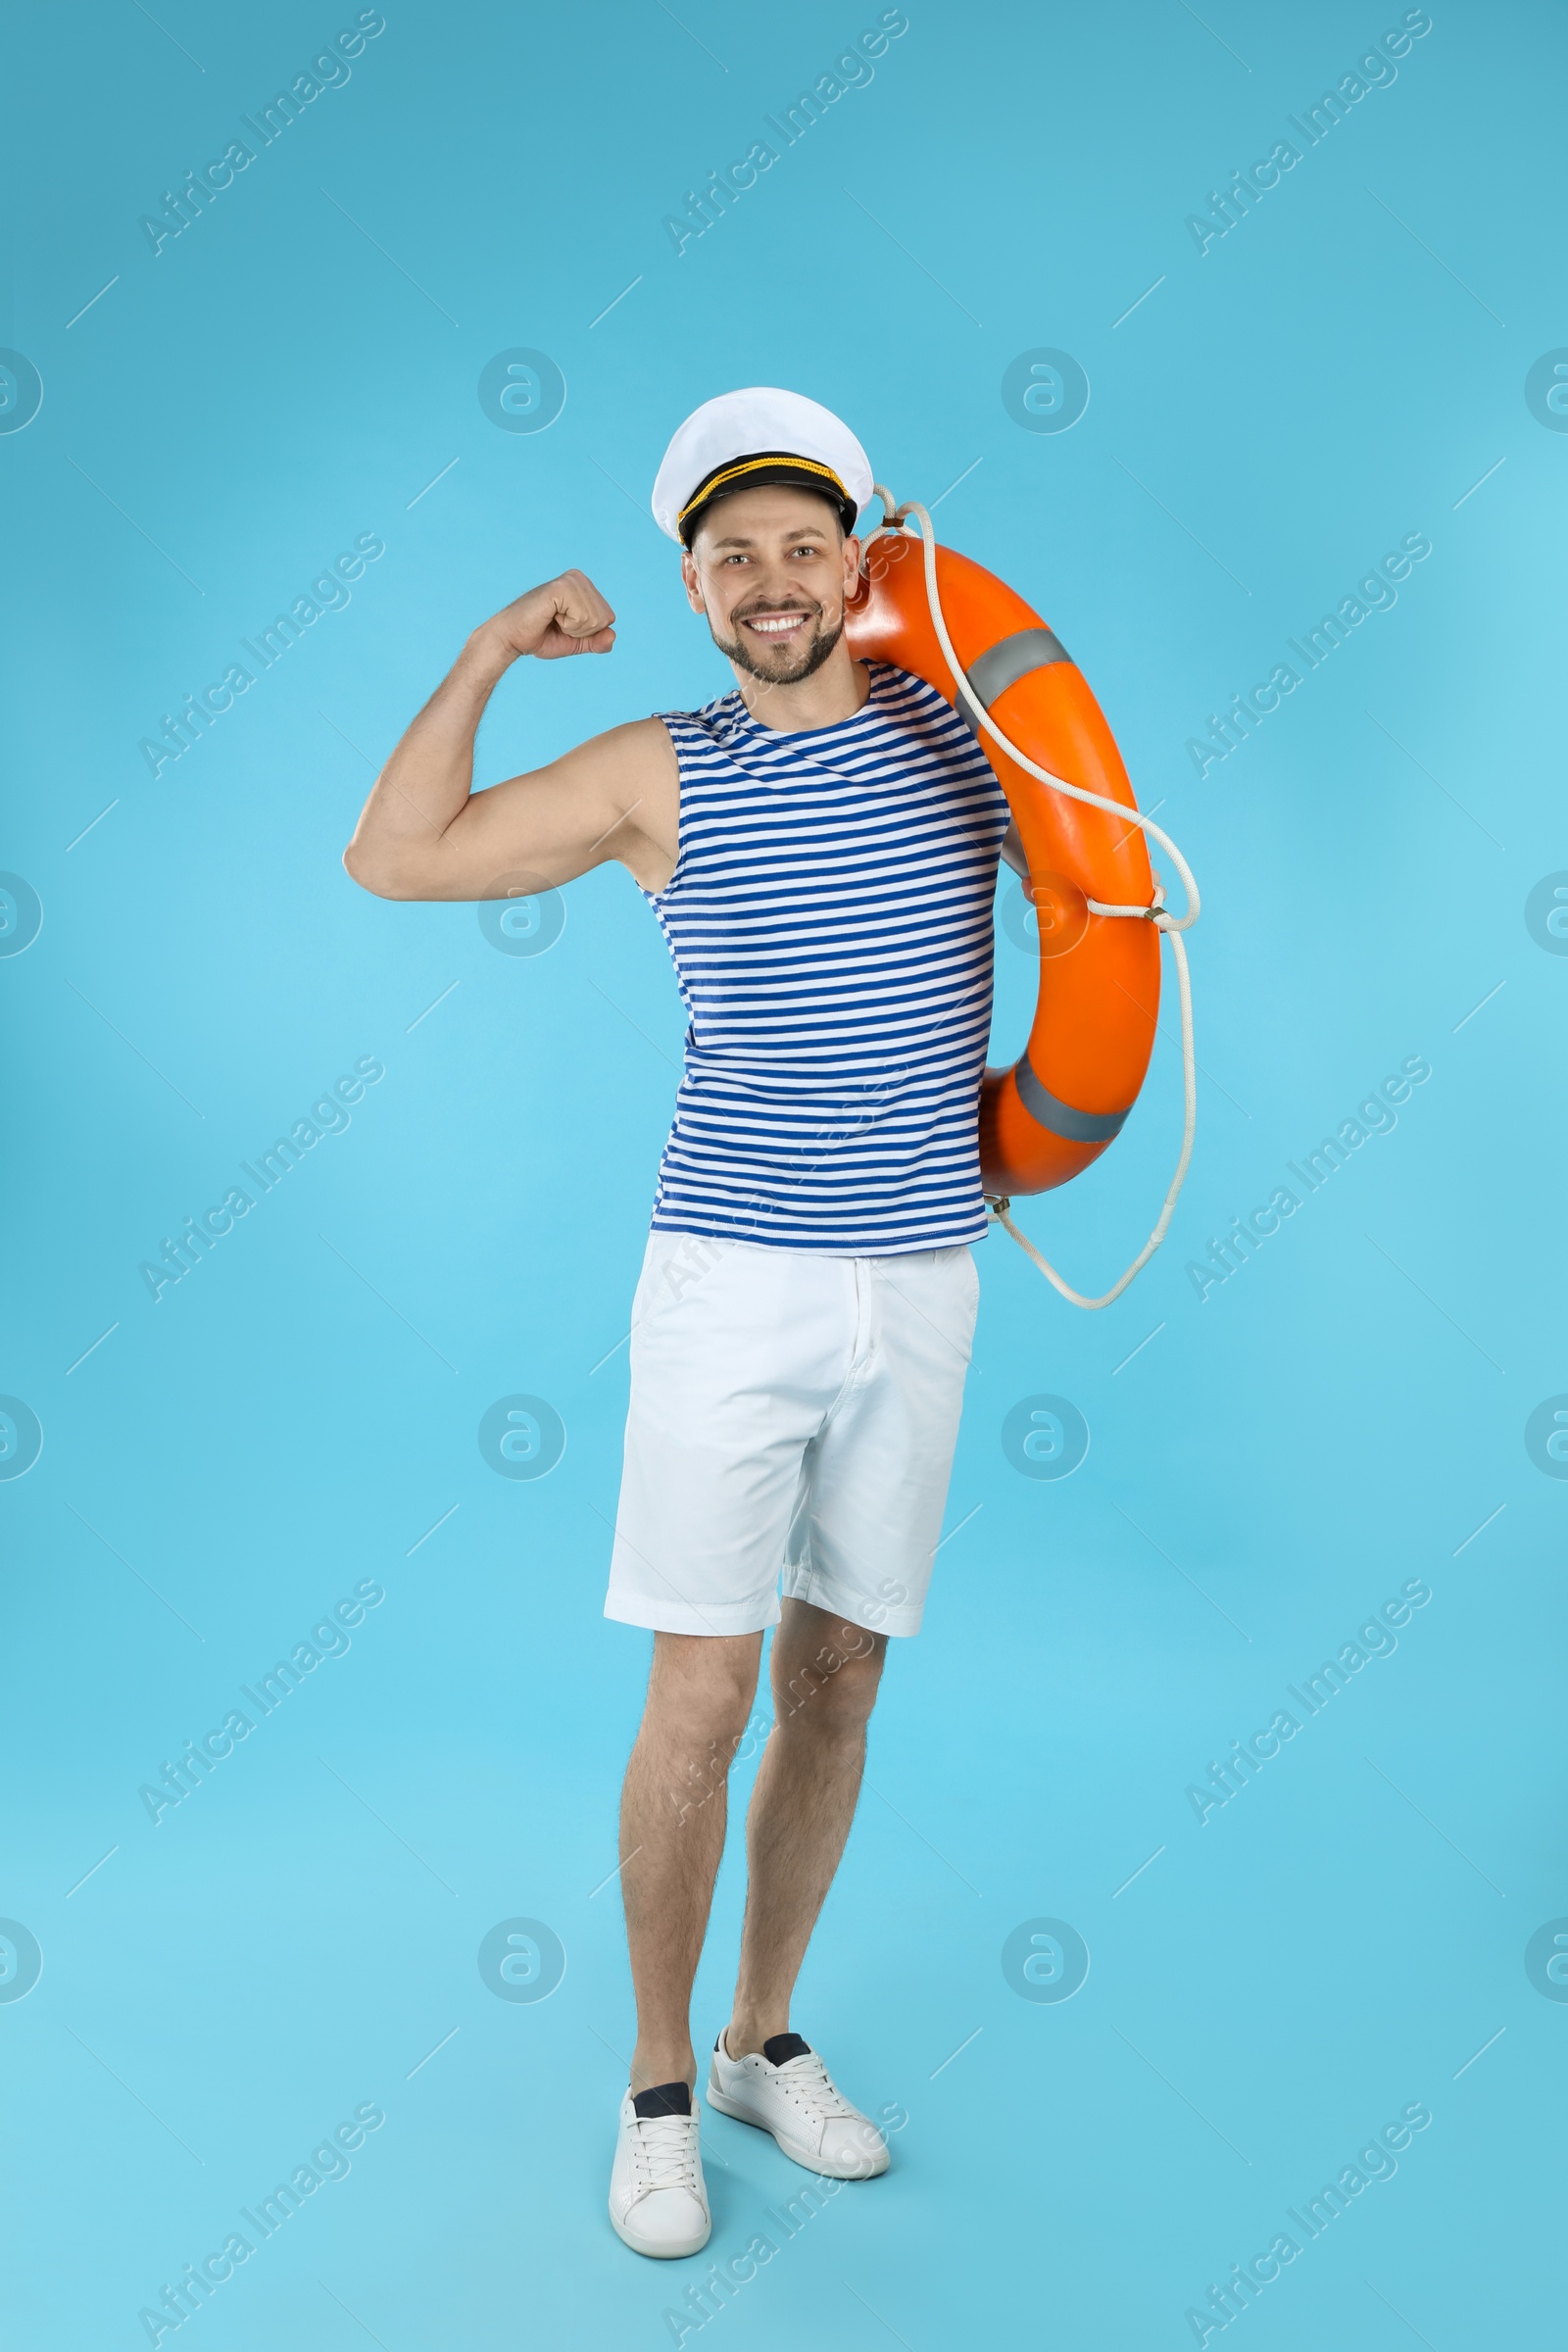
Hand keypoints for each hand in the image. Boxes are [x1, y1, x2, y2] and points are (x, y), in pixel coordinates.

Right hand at [482, 569, 616, 662]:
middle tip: (556, 625)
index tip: (563, 627)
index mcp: (584, 587)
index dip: (588, 633)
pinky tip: (550, 616)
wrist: (513, 638)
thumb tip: (613, 635)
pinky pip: (582, 617)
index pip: (608, 619)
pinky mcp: (561, 587)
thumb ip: (596, 641)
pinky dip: (567, 626)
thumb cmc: (540, 637)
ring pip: (594, 619)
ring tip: (552, 620)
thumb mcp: (576, 642)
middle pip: (604, 619)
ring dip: (573, 629)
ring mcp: (571, 580)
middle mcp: (579, 578)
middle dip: (582, 632)